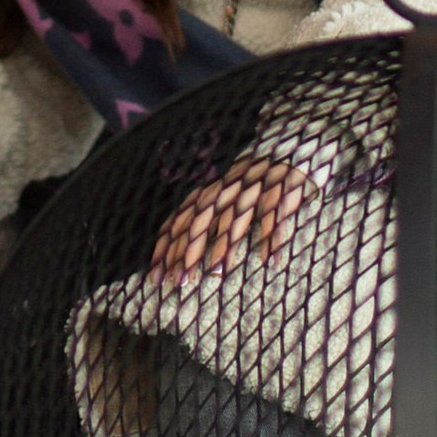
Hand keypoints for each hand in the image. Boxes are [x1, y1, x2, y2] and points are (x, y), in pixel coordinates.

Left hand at [150, 158, 306, 281]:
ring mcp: (248, 192)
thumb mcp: (216, 202)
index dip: (166, 249)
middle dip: (188, 253)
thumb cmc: (242, 187)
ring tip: (217, 274)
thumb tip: (177, 261)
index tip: (157, 276)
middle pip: (200, 225)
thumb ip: (199, 226)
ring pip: (233, 222)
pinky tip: (269, 259)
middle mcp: (222, 194)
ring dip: (224, 248)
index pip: (178, 223)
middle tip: (181, 282)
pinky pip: (273, 217)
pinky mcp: (275, 194)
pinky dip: (272, 237)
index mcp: (205, 197)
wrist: (279, 154)